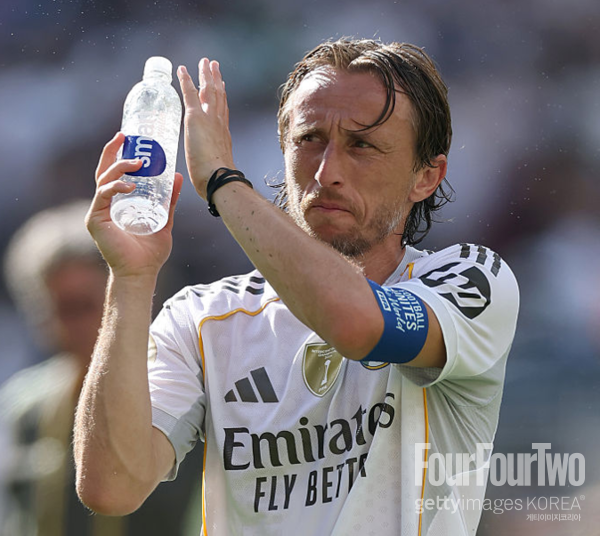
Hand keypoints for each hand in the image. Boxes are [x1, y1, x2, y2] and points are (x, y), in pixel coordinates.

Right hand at [86, 132, 183, 279]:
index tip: (127, 138)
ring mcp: (98, 211)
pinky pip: (103, 196)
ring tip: (137, 162)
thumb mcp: (164, 219)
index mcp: (117, 203)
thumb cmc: (150, 252)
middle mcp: (104, 204)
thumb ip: (169, 200)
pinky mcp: (95, 219)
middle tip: (123, 136)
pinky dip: (115, 187)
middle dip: (111, 151)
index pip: (113, 173)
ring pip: (103, 180)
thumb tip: (177, 176)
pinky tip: (129, 185)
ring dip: (119, 167)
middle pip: (103, 171)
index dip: (117, 154)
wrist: (142, 272)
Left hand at [177, 59, 234, 198]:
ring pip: (208, 91)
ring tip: (204, 62)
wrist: (220, 179)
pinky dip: (186, 81)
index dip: (222, 98)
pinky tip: (181, 69)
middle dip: (216, 80)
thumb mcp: (216, 174)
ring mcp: (209, 120)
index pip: (223, 112)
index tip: (221, 86)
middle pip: (219, 96)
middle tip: (214, 66)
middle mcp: (219, 124)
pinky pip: (190, 94)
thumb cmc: (219, 184)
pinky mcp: (195, 119)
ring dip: (205, 75)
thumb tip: (207, 186)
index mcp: (224, 136)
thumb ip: (212, 173)